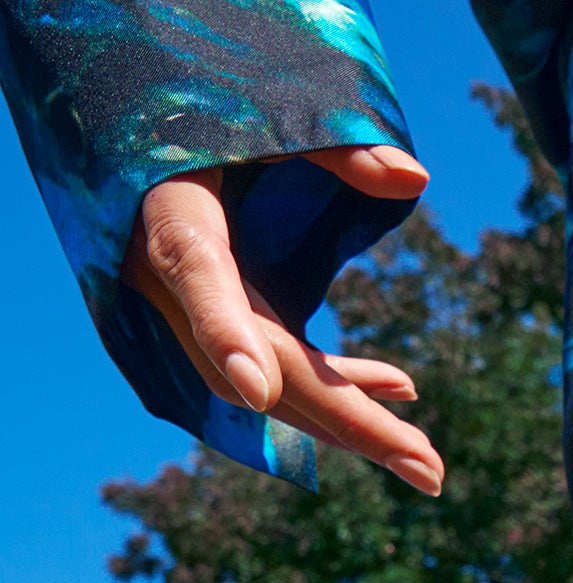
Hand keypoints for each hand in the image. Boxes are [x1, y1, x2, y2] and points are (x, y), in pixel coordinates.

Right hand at [122, 145, 443, 495]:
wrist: (131, 128)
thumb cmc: (202, 109)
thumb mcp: (260, 115)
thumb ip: (334, 144)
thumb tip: (417, 177)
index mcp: (170, 211)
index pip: (197, 272)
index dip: (225, 330)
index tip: (259, 392)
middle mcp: (166, 275)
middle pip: (258, 361)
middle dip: (346, 421)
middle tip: (430, 472)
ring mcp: (184, 309)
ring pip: (266, 383)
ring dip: (348, 420)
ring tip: (424, 456)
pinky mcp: (210, 323)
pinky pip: (273, 365)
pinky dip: (334, 382)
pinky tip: (399, 389)